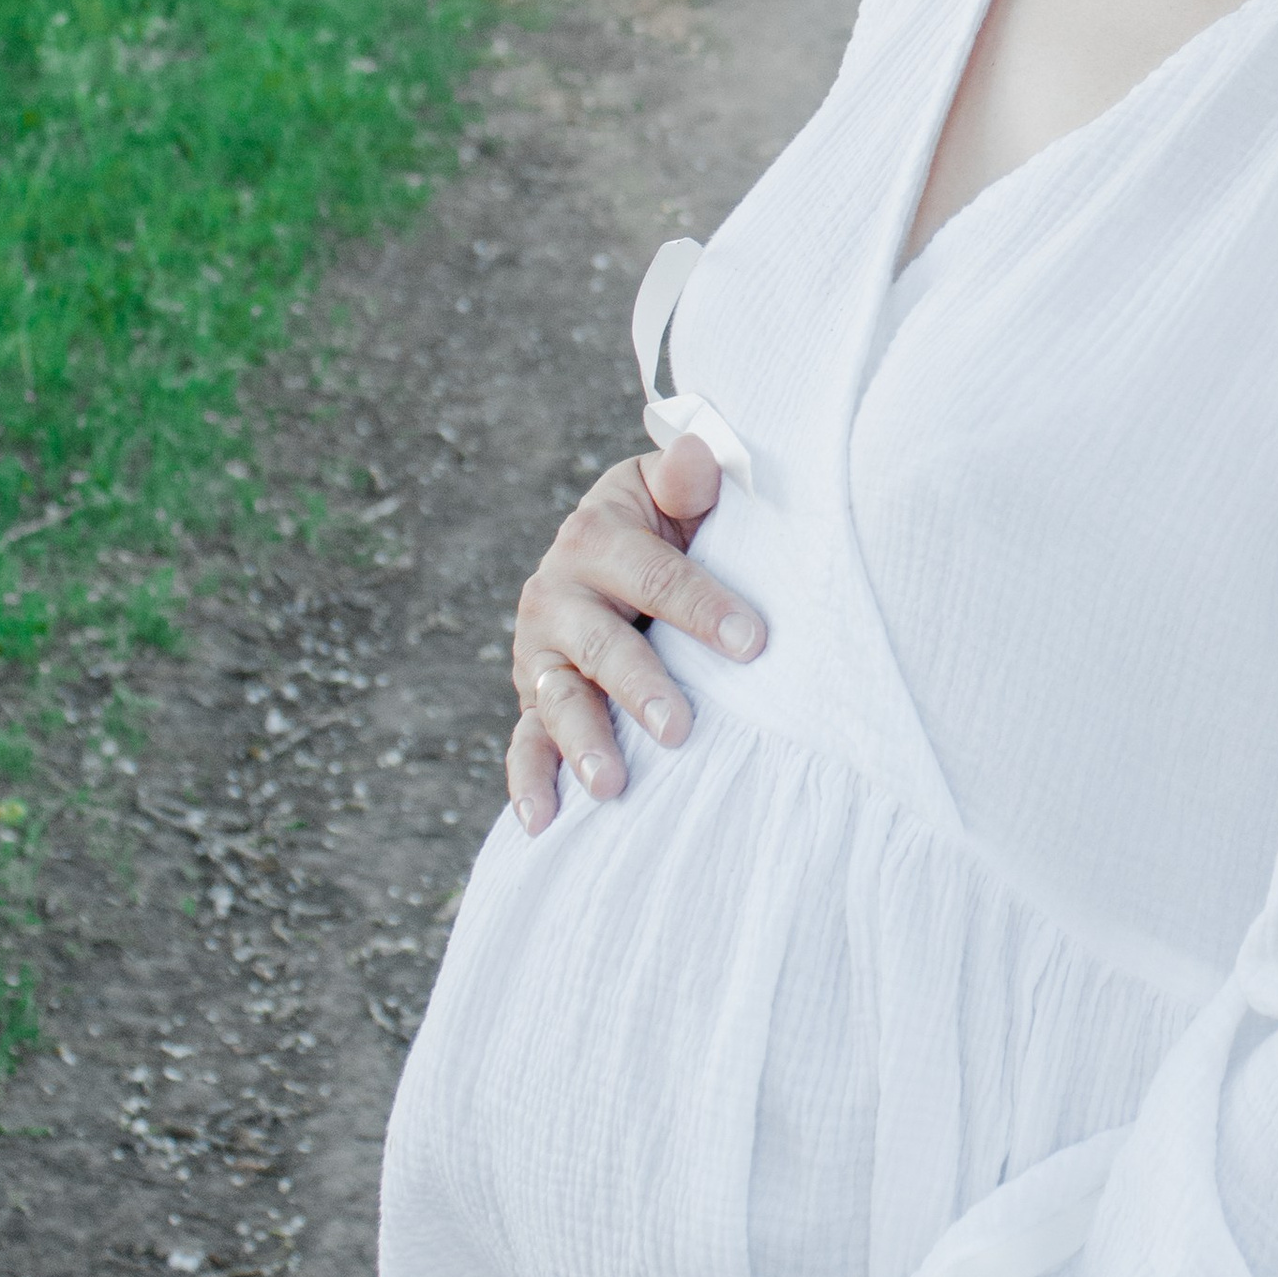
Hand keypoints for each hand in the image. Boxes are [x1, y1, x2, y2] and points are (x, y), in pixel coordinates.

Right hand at [504, 432, 766, 831]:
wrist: (611, 550)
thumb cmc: (668, 522)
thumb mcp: (673, 490)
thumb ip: (687, 477)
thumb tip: (698, 453)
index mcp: (598, 534)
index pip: (655, 573)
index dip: (702, 606)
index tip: (753, 643)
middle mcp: (557, 592)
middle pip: (602, 645)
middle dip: (641, 686)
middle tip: (681, 728)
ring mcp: (541, 651)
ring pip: (559, 699)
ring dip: (583, 742)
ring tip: (612, 785)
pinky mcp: (533, 696)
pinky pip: (524, 742)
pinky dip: (528, 782)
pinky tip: (541, 823)